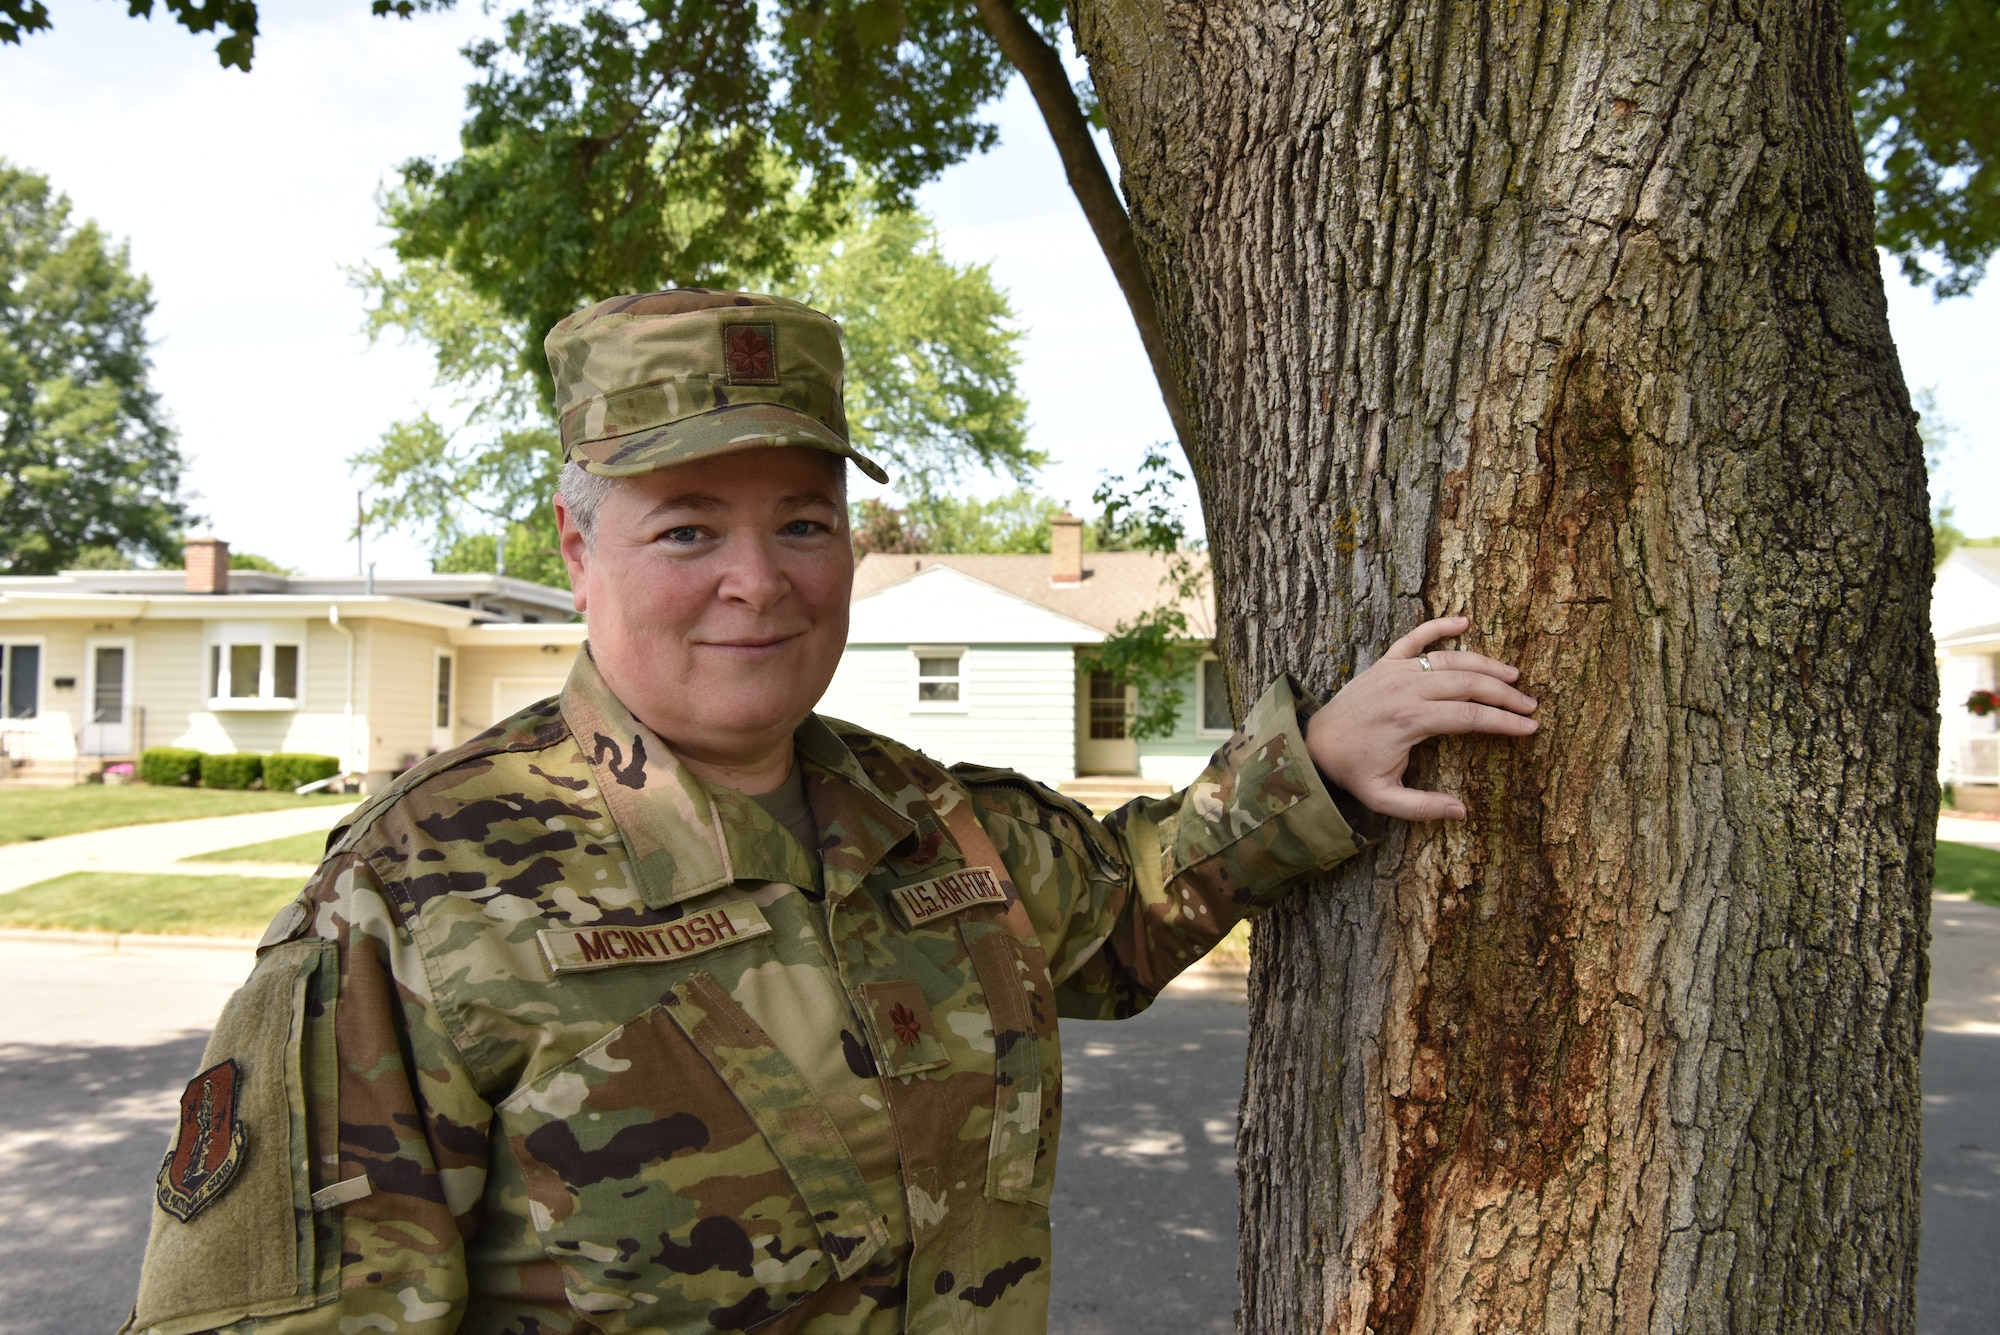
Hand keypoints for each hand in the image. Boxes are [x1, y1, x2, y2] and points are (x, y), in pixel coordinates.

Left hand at [1304, 616, 1537, 821]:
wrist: (1315, 743)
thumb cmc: (1352, 770)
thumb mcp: (1382, 798)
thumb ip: (1422, 807)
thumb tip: (1462, 812)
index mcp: (1410, 720)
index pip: (1471, 715)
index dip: (1504, 722)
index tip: (1530, 728)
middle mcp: (1406, 689)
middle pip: (1469, 684)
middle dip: (1505, 695)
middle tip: (1530, 706)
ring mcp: (1395, 670)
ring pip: (1451, 659)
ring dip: (1486, 665)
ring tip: (1514, 676)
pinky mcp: (1385, 661)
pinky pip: (1415, 637)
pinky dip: (1439, 626)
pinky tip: (1464, 621)